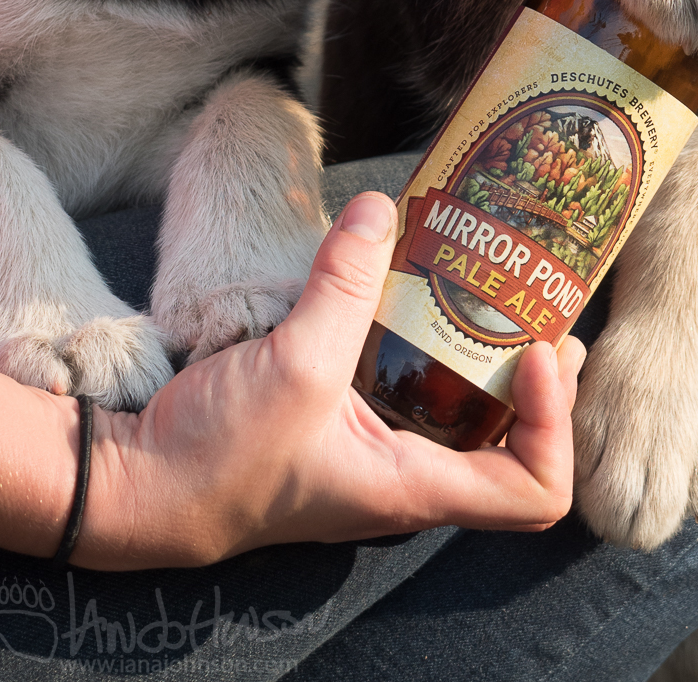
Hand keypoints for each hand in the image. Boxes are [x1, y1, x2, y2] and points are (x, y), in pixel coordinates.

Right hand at [77, 193, 584, 568]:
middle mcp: (412, 475)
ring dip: (486, 349)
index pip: (534, 491)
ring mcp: (381, 448)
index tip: (535, 352)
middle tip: (538, 303)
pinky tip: (419, 282)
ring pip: (465, 408)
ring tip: (496, 281)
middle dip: (538, 374)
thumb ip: (341, 283)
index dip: (556, 424)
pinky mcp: (348, 417)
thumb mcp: (294, 365)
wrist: (141, 482)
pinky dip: (427, 336)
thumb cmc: (219, 458)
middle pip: (516, 440)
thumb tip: (378, 207)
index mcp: (417, 487)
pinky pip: (411, 381)